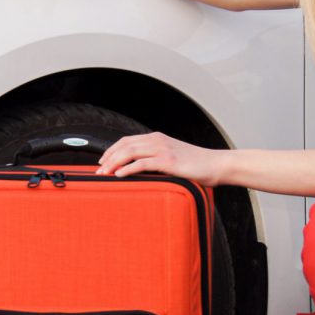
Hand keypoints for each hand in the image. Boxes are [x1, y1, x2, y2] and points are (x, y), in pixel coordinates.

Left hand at [96, 131, 224, 183]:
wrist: (216, 164)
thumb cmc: (197, 165)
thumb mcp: (174, 158)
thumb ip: (157, 161)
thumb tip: (141, 171)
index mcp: (158, 138)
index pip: (127, 141)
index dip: (111, 150)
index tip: (102, 162)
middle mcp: (158, 140)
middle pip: (124, 145)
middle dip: (107, 157)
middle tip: (97, 171)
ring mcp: (163, 150)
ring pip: (129, 152)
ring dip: (113, 163)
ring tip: (104, 174)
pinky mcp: (168, 161)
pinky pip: (141, 163)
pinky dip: (127, 169)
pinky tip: (119, 175)